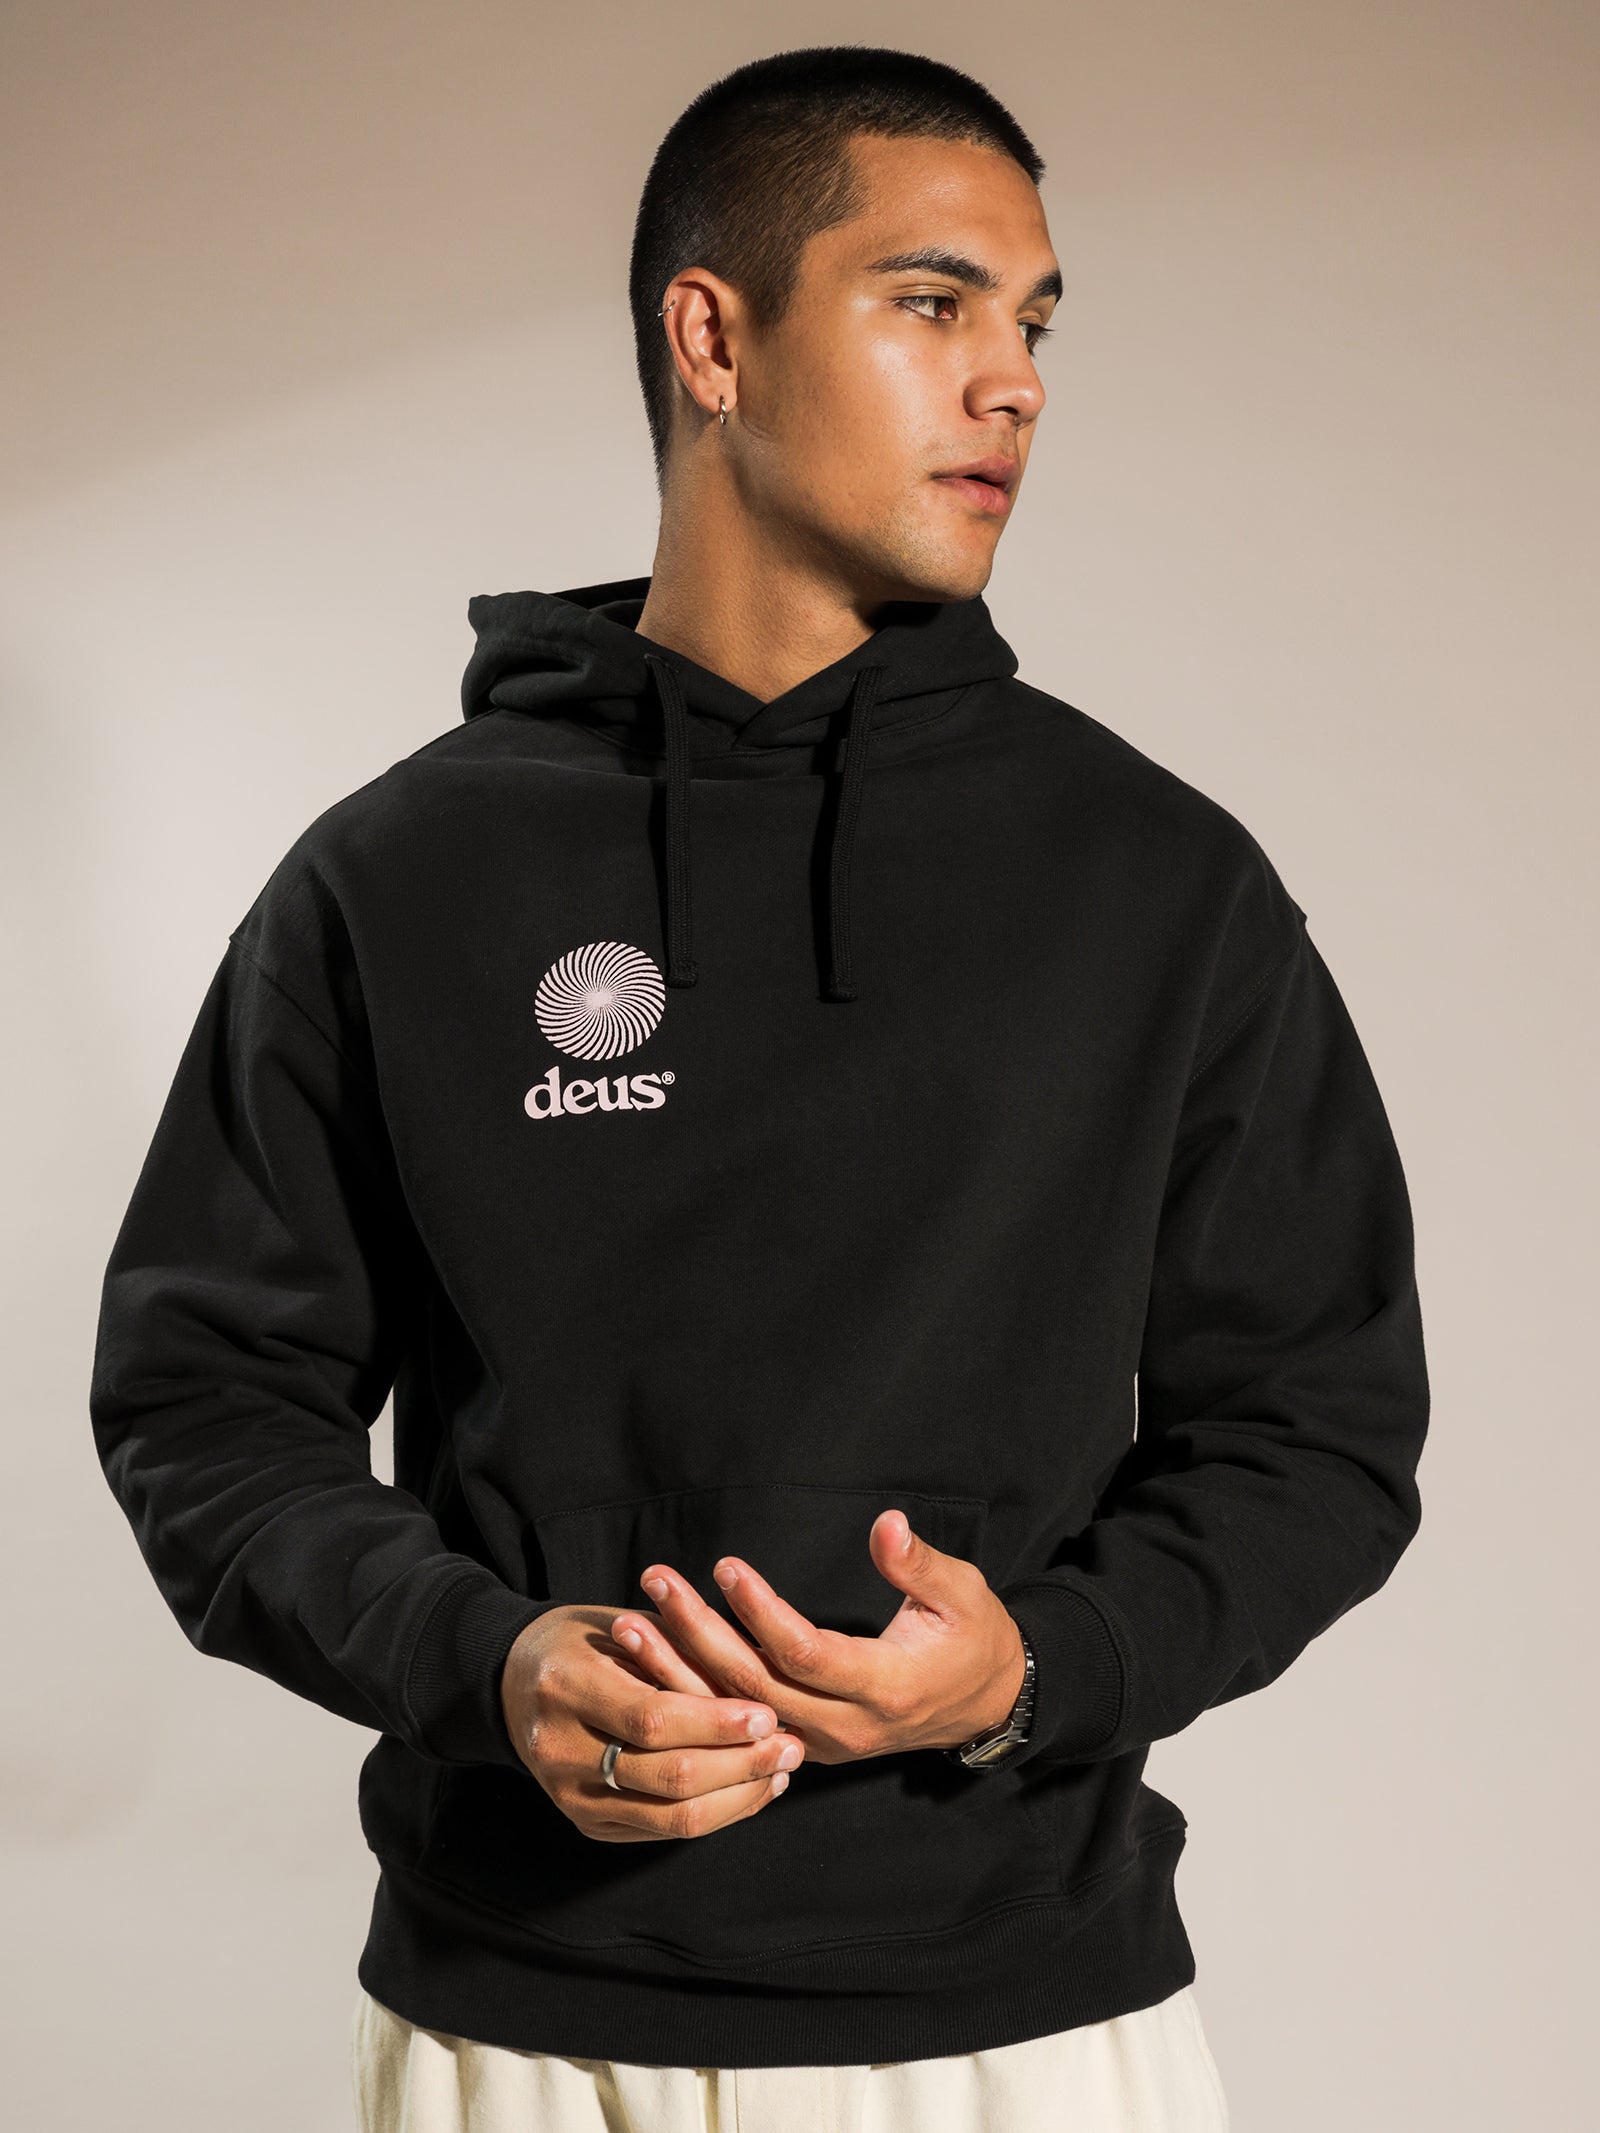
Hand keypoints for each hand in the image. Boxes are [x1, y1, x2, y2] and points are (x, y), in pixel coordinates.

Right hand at [500, 1604, 804, 1840]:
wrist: (516, 1679)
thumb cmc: (586, 1640)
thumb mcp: (625, 1624)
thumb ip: (682, 1653)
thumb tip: (761, 1681)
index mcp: (567, 1687)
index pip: (654, 1719)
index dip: (716, 1723)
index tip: (768, 1714)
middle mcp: (560, 1750)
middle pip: (668, 1777)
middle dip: (740, 1766)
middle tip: (792, 1746)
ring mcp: (569, 1796)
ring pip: (670, 1817)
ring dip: (737, 1797)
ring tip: (782, 1771)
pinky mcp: (586, 1822)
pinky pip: (661, 1831)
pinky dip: (714, 1814)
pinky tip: (750, 1791)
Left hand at [608, 1510, 1026, 1764]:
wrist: (984, 1702)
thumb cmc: (973, 1636)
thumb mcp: (961, 1592)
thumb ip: (918, 1563)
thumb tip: (888, 1523)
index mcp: (887, 1687)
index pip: (807, 1655)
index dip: (762, 1613)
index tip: (725, 1567)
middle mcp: (847, 1727)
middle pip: (757, 1686)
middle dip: (700, 1634)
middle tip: (657, 1584)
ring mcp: (822, 1743)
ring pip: (737, 1714)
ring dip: (680, 1669)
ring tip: (631, 1624)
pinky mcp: (804, 1745)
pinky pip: (738, 1726)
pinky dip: (692, 1697)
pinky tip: (651, 1664)